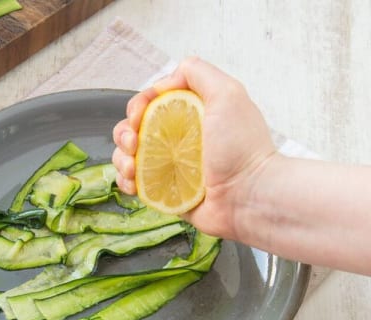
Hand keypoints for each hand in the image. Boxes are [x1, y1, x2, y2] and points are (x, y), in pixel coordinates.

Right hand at [112, 56, 277, 238]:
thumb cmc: (242, 147)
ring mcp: (170, 166)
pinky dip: (126, 181)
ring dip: (121, 158)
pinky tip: (132, 183)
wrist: (249, 196)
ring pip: (129, 156)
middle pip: (134, 128)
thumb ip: (198, 72)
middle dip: (124, 133)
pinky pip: (135, 184)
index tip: (138, 116)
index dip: (138, 105)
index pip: (151, 102)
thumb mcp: (227, 93)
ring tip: (132, 169)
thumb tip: (166, 79)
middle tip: (134, 144)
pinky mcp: (165, 192)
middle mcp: (179, 138)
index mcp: (191, 113)